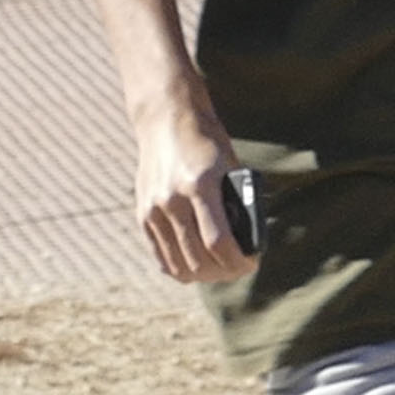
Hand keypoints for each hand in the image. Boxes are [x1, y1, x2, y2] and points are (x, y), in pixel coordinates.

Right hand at [130, 108, 249, 288]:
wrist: (166, 119)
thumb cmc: (206, 142)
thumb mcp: (229, 167)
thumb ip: (235, 203)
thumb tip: (245, 242)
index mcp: (199, 185)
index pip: (219, 242)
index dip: (238, 261)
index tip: (251, 263)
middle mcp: (172, 199)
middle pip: (198, 259)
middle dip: (224, 272)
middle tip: (238, 268)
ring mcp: (153, 208)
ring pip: (178, 264)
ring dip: (203, 275)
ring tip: (218, 270)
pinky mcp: (142, 214)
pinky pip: (161, 255)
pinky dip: (179, 267)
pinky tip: (194, 266)